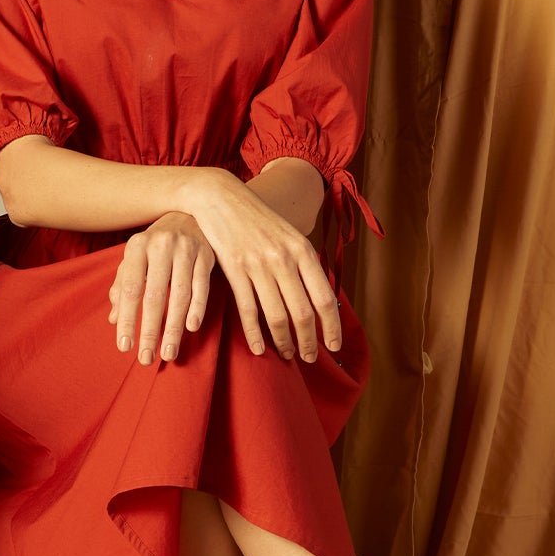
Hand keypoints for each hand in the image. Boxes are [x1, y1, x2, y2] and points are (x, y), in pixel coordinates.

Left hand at [109, 212, 214, 363]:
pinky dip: (197, 308)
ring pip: (180, 295)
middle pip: (155, 296)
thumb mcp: (136, 258)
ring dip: (174, 328)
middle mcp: (161, 246)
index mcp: (137, 247)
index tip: (124, 347)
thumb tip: (113, 319)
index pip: (129, 290)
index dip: (127, 319)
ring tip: (168, 353)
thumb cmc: (156, 243)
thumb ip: (123, 285)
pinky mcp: (207, 255)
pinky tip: (191, 328)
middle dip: (150, 331)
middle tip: (146, 359)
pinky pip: (202, 287)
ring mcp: (186, 250)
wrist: (190, 210)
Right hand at [180, 167, 340, 362]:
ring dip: (284, 341)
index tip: (333, 345)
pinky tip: (259, 349)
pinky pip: (248, 310)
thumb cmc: (258, 219)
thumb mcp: (289, 235)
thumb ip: (304, 263)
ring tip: (287, 355)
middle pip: (302, 313)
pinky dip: (254, 334)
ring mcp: (258, 265)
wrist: (221, 198)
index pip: (325, 298)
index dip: (331, 327)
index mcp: (303, 250)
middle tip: (310, 358)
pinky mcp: (234, 271)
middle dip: (308, 341)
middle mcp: (283, 259)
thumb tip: (319, 297)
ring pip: (276, 316)